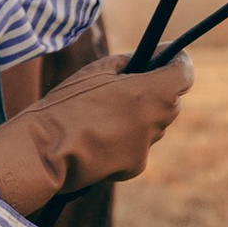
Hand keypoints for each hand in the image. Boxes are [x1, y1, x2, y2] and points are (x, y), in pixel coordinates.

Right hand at [0, 51, 194, 215]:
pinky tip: (97, 136)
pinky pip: (137, 146)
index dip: (176, 62)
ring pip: (152, 125)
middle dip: (156, 92)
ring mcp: (146, 148)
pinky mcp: (134, 167)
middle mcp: (156, 122)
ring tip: (103, 113)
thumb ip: (129, 63)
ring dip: (138, 117)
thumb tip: (145, 59)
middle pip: (171, 101)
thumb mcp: (96, 71)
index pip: (184, 73)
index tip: (167, 59)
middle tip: (128, 85)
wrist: (44, 153)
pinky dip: (125, 140)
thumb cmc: (67, 106)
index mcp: (151, 93)